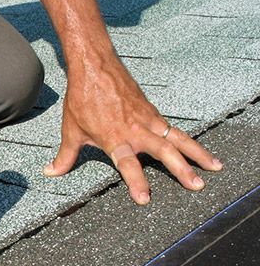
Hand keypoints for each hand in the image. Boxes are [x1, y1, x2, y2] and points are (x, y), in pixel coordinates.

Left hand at [44, 54, 222, 204]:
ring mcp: (148, 119)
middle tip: (197, 185)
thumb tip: (50, 172)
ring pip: (177, 138)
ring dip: (197, 153)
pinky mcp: (152, 111)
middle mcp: (136, 129)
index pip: (128, 164)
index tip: (145, 199)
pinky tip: (199, 150)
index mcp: (115, 137)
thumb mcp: (71, 131)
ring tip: (214, 167)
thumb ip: (65, 156)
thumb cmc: (82, 99)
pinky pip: (174, 128)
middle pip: (164, 151)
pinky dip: (188, 140)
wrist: (94, 66)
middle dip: (182, 169)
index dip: (136, 181)